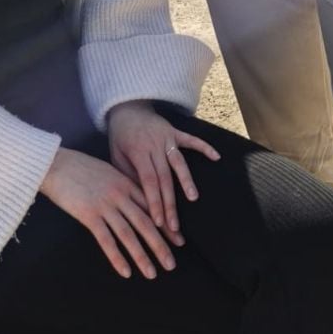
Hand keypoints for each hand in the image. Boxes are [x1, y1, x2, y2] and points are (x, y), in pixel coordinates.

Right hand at [38, 146, 176, 279]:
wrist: (56, 164)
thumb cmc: (80, 168)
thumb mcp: (108, 173)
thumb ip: (123, 187)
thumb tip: (135, 204)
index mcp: (126, 183)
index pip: (152, 208)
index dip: (166, 226)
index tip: (178, 241)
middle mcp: (120, 194)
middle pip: (146, 223)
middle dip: (160, 245)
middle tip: (172, 264)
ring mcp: (105, 205)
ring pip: (129, 235)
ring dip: (142, 256)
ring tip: (152, 274)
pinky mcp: (89, 215)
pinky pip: (106, 240)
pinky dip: (117, 258)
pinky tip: (126, 272)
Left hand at [107, 101, 219, 243]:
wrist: (126, 107)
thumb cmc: (119, 137)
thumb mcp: (116, 156)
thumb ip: (128, 175)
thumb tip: (140, 200)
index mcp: (138, 153)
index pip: (148, 182)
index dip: (155, 202)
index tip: (159, 222)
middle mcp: (155, 145)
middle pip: (165, 178)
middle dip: (170, 203)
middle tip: (174, 225)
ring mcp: (167, 138)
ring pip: (179, 162)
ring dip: (187, 181)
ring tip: (194, 198)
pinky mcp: (175, 131)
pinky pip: (191, 140)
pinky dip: (204, 147)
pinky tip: (216, 157)